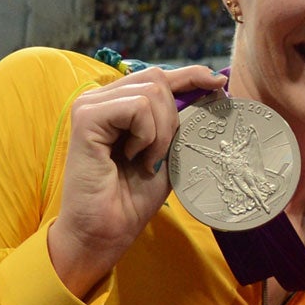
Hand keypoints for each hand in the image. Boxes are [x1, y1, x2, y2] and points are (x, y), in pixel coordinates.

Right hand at [48, 64, 223, 298]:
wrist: (106, 230)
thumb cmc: (134, 196)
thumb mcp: (168, 151)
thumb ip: (180, 121)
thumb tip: (212, 89)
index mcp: (118, 104)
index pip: (159, 75)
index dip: (191, 75)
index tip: (219, 82)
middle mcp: (101, 98)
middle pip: (158, 78)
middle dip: (173, 116)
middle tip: (160, 153)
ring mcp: (90, 105)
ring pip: (152, 91)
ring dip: (161, 131)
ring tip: (146, 160)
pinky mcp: (86, 117)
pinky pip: (138, 107)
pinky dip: (148, 135)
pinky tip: (133, 157)